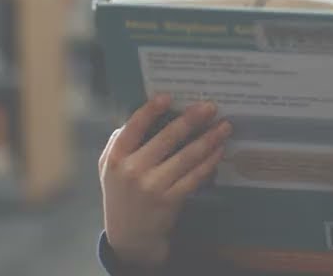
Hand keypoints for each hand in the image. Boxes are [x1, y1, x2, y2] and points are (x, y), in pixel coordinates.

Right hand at [99, 94, 231, 266]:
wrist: (129, 237)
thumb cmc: (121, 193)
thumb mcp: (108, 168)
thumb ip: (119, 142)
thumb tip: (140, 115)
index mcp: (115, 157)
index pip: (133, 127)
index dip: (150, 110)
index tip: (168, 96)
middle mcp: (132, 170)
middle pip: (167, 138)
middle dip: (192, 120)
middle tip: (210, 107)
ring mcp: (152, 187)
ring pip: (187, 157)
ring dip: (209, 139)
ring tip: (224, 127)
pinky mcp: (170, 201)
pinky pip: (195, 176)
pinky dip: (209, 162)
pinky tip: (219, 151)